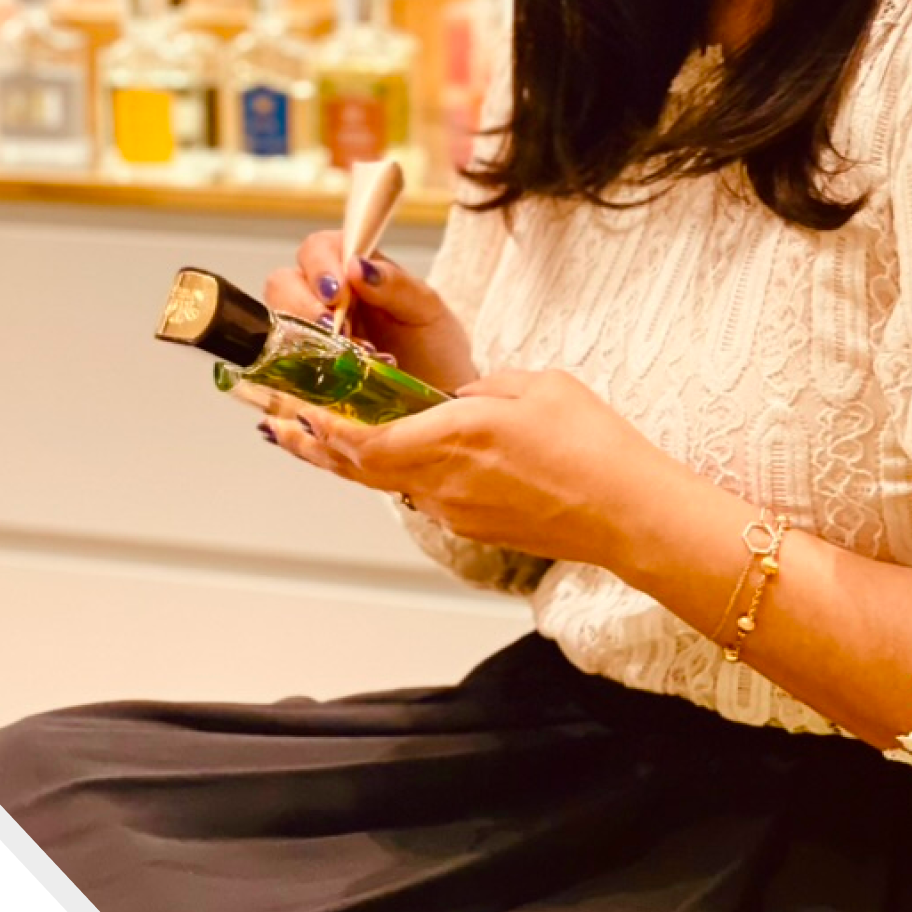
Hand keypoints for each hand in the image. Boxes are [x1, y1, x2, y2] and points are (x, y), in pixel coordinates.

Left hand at [257, 368, 677, 571]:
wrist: (628, 513)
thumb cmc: (592, 447)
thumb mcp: (536, 386)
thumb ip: (486, 388)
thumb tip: (460, 400)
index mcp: (454, 438)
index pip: (365, 440)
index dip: (321, 428)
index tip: (290, 410)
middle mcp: (444, 481)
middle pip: (362, 466)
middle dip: (318, 443)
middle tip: (282, 421)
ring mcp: (458, 510)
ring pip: (390, 480)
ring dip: (354, 458)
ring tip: (322, 435)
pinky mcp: (477, 525)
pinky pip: (424, 493)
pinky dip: (398, 472)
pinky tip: (398, 454)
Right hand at [263, 233, 478, 394]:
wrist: (442, 399)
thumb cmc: (436, 349)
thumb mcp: (426, 310)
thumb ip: (395, 284)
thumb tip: (356, 264)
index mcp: (352, 270)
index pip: (318, 249)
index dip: (319, 266)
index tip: (336, 292)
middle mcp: (323, 299)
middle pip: (284, 283)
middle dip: (303, 304)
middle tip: (333, 329)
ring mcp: (308, 336)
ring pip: (275, 323)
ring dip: (300, 338)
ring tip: (340, 358)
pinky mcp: (302, 374)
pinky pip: (279, 367)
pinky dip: (296, 372)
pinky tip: (326, 381)